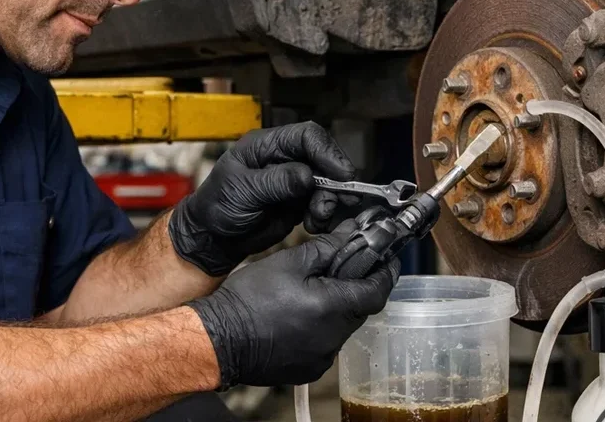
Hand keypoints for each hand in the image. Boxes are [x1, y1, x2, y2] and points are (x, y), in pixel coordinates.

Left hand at [169, 122, 354, 276]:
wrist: (214, 238)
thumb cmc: (218, 206)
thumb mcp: (243, 191)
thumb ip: (276, 182)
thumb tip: (307, 176)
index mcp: (266, 145)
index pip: (306, 136)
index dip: (327, 151)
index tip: (341, 173)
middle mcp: (283, 159)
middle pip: (322, 159)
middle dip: (334, 180)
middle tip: (342, 199)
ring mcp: (292, 181)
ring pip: (326, 183)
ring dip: (329, 201)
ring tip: (319, 217)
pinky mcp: (298, 202)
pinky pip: (321, 204)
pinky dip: (324, 214)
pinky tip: (314, 225)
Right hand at [187, 220, 399, 387]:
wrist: (218, 339)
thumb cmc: (249, 299)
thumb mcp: (290, 262)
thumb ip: (328, 249)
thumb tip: (353, 234)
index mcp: (334, 308)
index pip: (379, 290)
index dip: (385, 271)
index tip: (386, 258)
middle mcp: (334, 337)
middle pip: (361, 308)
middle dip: (357, 287)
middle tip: (344, 269)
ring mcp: (322, 357)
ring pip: (343, 327)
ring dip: (337, 308)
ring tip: (312, 292)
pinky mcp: (308, 369)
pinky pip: (326, 344)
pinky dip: (321, 328)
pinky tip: (299, 316)